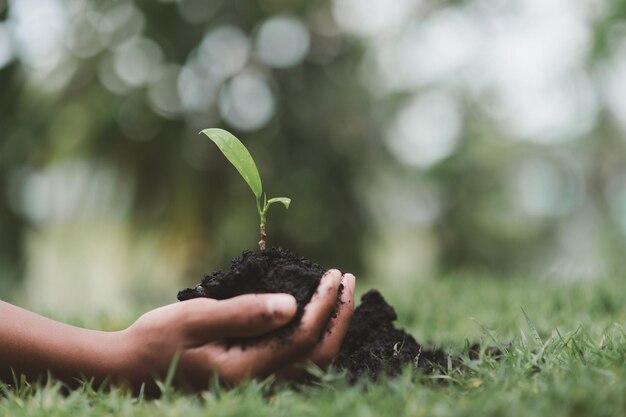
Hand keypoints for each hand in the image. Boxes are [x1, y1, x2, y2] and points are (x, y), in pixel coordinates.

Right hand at [121, 269, 354, 391]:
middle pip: (318, 355)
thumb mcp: (197, 318)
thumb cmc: (158, 338)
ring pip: (312, 362)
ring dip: (332, 329)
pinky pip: (297, 362)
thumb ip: (245, 313)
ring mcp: (257, 386)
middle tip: (347, 280)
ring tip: (341, 296)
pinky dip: (314, 339)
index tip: (334, 274)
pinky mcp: (253, 379)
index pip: (302, 336)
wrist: (130, 369)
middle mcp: (258, 384)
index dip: (325, 305)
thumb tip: (293, 304)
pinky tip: (317, 316)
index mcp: (246, 370)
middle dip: (339, 316)